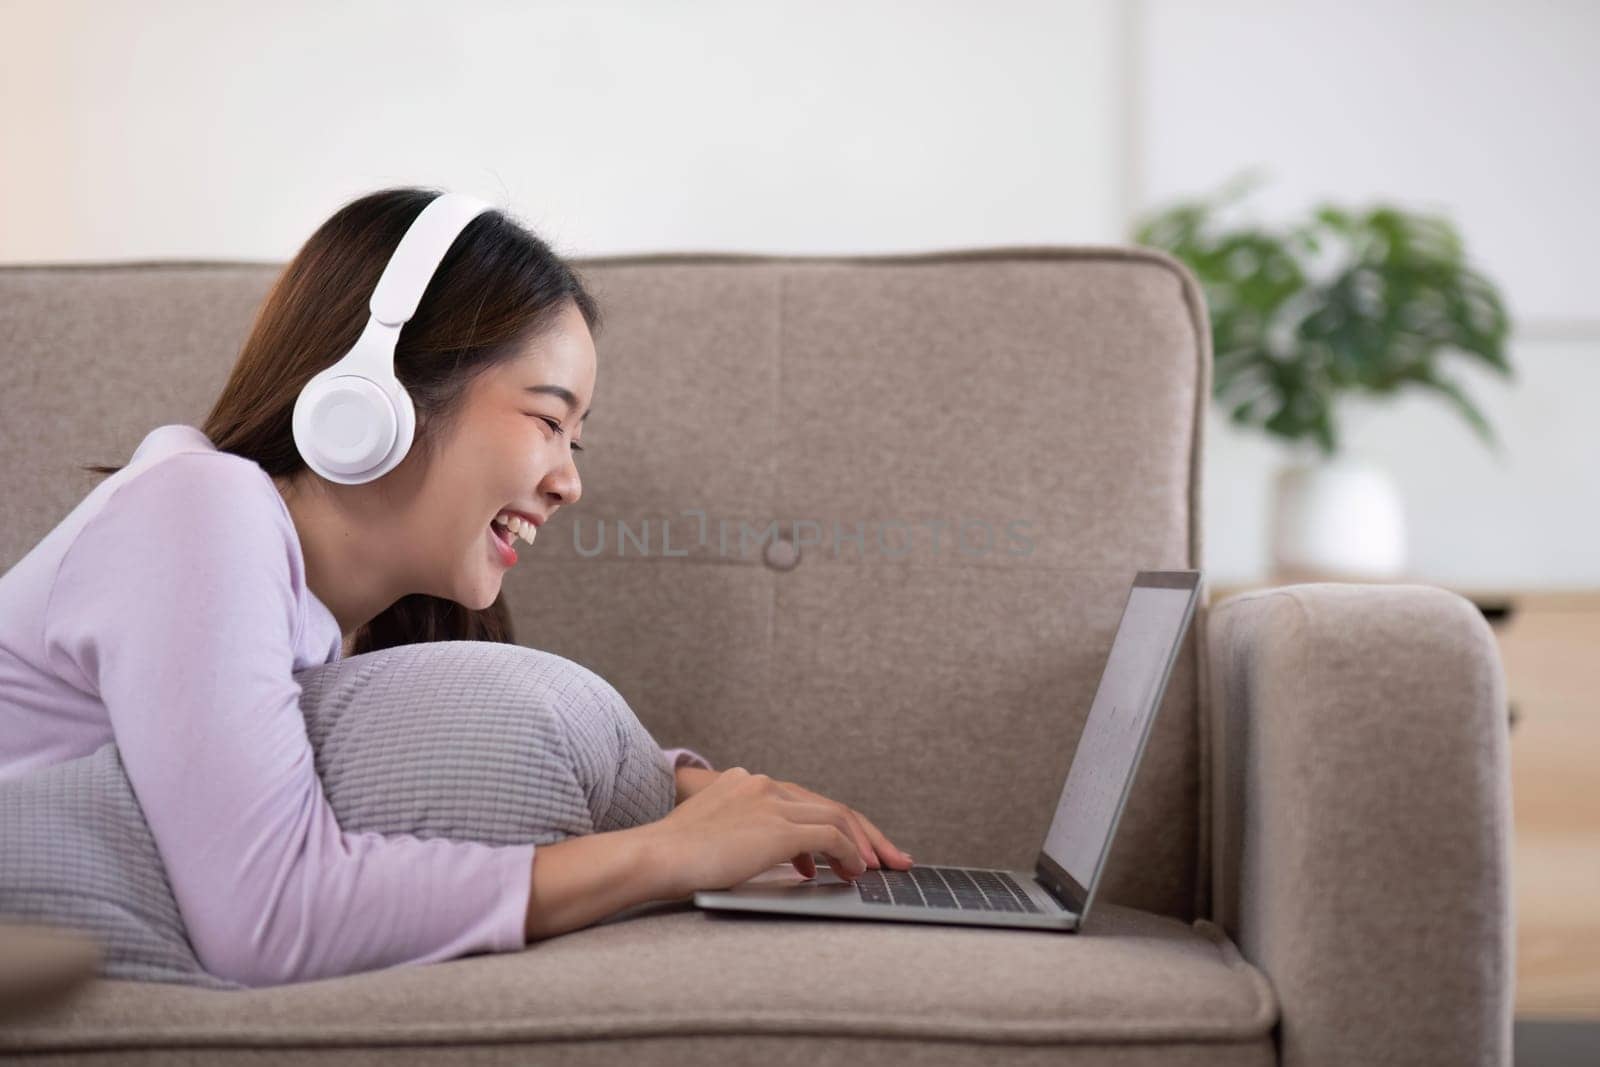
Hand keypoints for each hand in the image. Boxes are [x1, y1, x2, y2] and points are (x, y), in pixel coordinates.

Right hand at [646, 767, 907, 895]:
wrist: (653, 856)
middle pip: (828, 805)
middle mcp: (762, 784)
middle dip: (863, 833)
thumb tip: (780, 860)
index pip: (803, 801)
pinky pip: (830, 837)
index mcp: (745, 783)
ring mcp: (771, 802)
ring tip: (874, 870)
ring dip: (861, 845)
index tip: (851, 848)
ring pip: (836, 818)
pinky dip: (849, 854)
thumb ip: (745, 836)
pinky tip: (855, 873)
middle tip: (888, 857)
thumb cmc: (672, 858)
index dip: (833, 825)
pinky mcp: (777, 827)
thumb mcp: (712, 836)